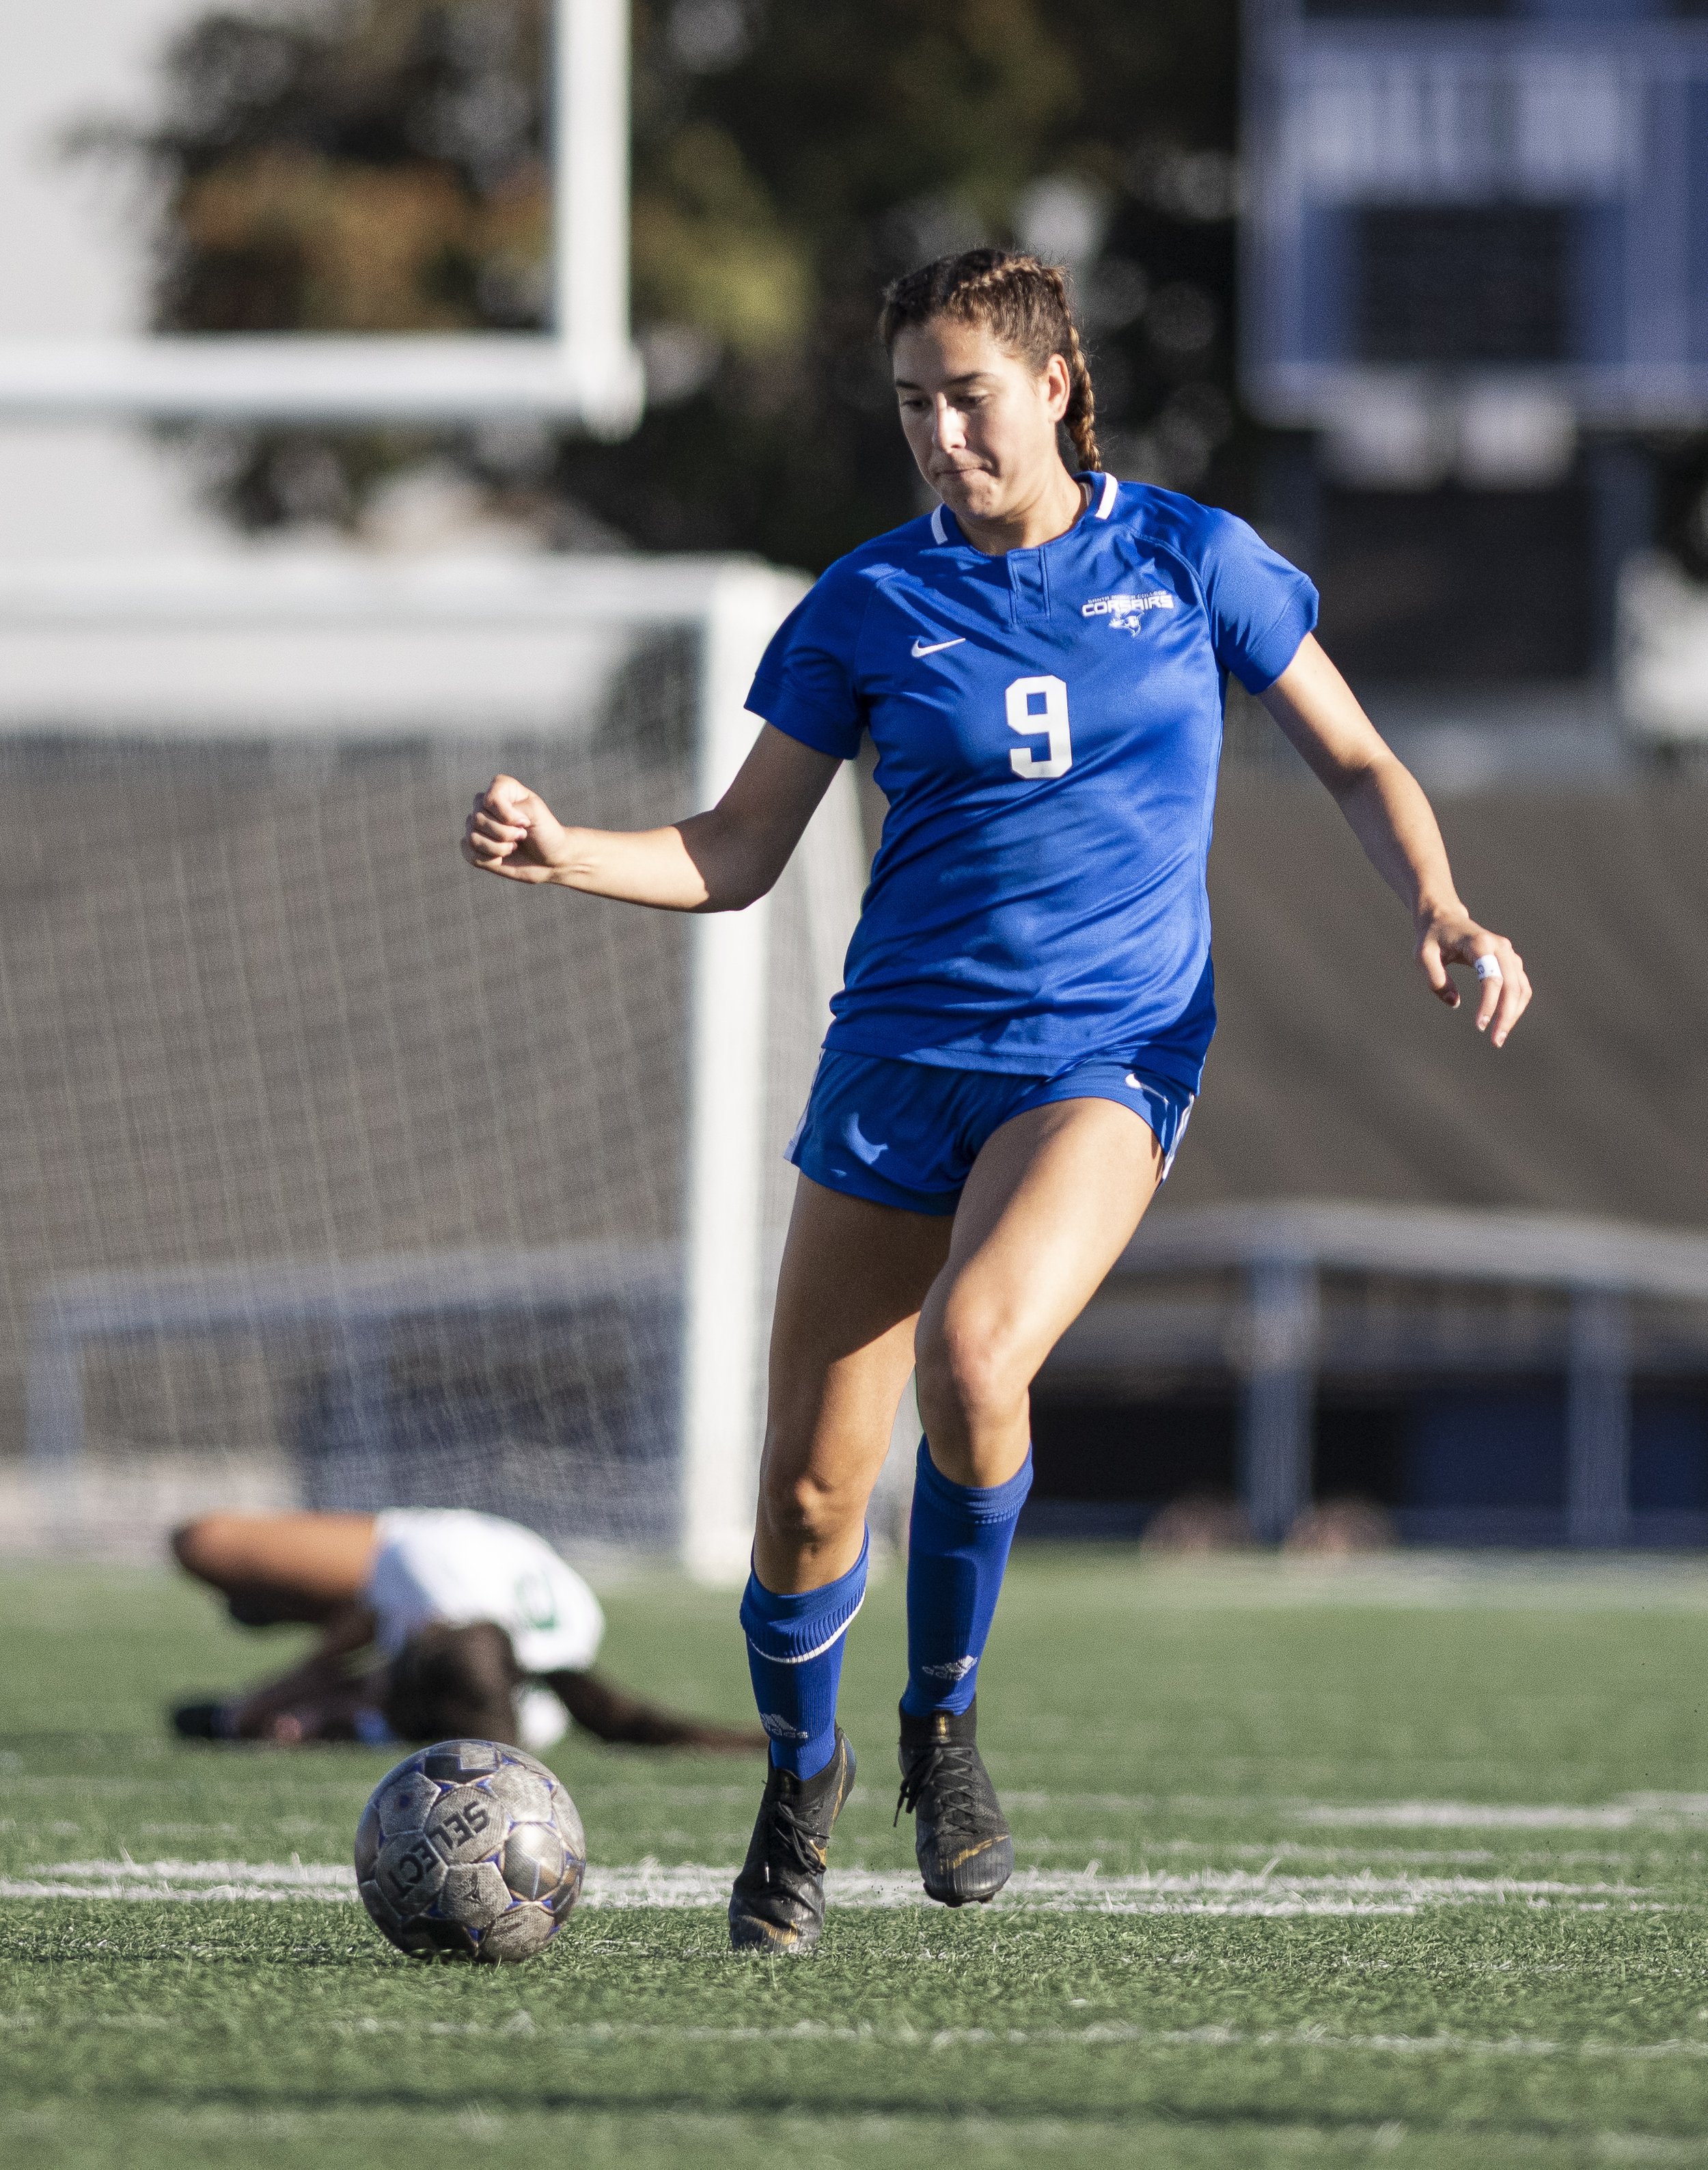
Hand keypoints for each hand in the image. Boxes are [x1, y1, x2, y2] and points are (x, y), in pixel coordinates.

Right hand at [462, 775, 573, 884]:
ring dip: (499, 848)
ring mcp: (478, 827)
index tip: (525, 822)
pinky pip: (469, 853)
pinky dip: (490, 860)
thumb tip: (488, 822)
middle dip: (505, 834)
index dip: (506, 815)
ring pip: (473, 838)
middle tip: (522, 836)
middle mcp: (485, 805)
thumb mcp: (536, 813)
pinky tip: (502, 857)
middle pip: (478, 819)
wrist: (551, 860)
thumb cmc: (546, 832)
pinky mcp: (475, 848)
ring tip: (514, 847)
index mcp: (501, 789)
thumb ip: (513, 808)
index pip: (489, 798)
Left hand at [1417, 909, 1531, 1046]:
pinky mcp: (1510, 961)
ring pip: (1521, 987)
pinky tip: (1504, 1022)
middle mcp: (1499, 947)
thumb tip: (1454, 1003)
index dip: (1488, 1003)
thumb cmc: (1432, 938)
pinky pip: (1520, 986)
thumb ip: (1435, 978)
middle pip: (1512, 985)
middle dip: (1506, 1015)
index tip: (1478, 1026)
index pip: (1491, 978)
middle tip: (1496, 1041)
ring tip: (1498, 1037)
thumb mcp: (1422, 955)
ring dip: (1513, 1013)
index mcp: (1479, 944)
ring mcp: (1508, 953)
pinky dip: (1516, 1005)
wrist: (1445, 919)